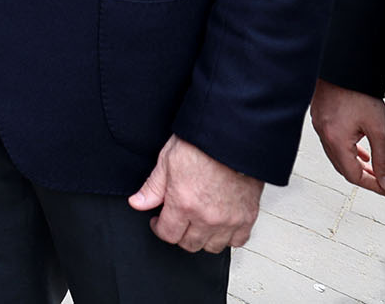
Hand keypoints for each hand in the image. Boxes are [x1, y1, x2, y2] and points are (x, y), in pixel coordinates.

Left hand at [127, 135, 262, 252]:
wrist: (232, 137)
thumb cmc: (201, 144)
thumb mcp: (167, 161)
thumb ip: (152, 188)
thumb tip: (137, 203)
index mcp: (184, 204)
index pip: (168, 234)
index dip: (159, 228)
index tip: (158, 221)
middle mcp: (207, 217)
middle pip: (189, 244)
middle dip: (179, 234)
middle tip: (177, 220)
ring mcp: (229, 220)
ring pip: (213, 247)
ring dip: (203, 238)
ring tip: (198, 223)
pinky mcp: (247, 217)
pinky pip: (237, 241)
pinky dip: (228, 237)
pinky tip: (220, 225)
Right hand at [310, 80, 384, 197]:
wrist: (342, 65)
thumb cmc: (357, 91)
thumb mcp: (379, 127)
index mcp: (335, 140)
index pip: (354, 176)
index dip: (375, 187)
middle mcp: (323, 135)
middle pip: (344, 169)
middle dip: (367, 179)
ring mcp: (320, 126)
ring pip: (339, 157)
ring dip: (358, 167)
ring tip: (376, 171)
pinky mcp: (321, 117)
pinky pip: (334, 144)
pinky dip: (349, 152)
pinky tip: (360, 151)